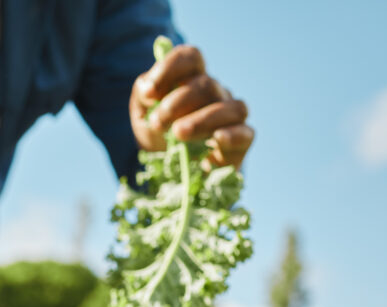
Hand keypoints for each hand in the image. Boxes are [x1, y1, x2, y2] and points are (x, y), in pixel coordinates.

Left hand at [130, 44, 253, 168]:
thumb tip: (148, 88)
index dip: (170, 68)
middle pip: (206, 84)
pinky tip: (215, 140)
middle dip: (177, 104)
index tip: (149, 94)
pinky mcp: (241, 141)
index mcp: (191, 79)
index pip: (190, 57)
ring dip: (201, 120)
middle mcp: (215, 92)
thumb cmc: (158, 133)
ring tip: (178, 134)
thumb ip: (143, 95)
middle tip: (156, 123)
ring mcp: (231, 114)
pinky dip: (231, 135)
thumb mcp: (142, 113)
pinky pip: (244, 133)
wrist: (168, 169)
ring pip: (228, 107)